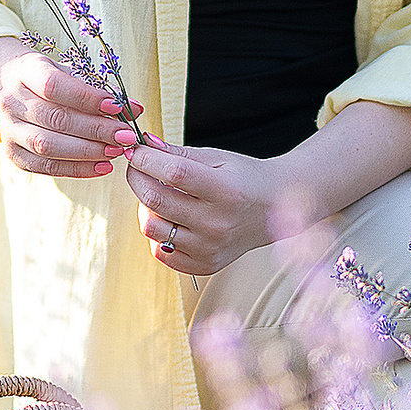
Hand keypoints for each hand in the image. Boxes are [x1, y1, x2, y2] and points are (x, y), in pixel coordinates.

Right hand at [0, 37, 143, 178]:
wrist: (14, 93)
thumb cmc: (51, 81)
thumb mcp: (71, 74)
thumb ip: (99, 90)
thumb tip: (134, 109)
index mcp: (24, 71)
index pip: (53, 85)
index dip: (87, 97)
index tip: (117, 107)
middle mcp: (9, 101)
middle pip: (55, 118)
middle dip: (95, 129)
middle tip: (126, 136)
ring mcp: (8, 130)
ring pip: (47, 145)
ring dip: (87, 151)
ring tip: (116, 151)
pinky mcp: (13, 154)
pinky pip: (46, 167)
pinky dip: (77, 169)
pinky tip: (102, 166)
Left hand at [123, 140, 292, 274]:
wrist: (274, 208)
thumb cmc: (245, 179)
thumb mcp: (217, 158)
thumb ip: (178, 154)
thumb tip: (144, 144)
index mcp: (225, 191)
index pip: (173, 173)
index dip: (146, 159)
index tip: (136, 150)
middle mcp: (217, 224)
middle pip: (156, 200)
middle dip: (137, 178)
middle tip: (137, 168)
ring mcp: (209, 248)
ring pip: (151, 228)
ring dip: (144, 207)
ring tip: (156, 195)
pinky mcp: (204, 265)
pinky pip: (160, 250)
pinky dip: (157, 232)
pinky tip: (168, 218)